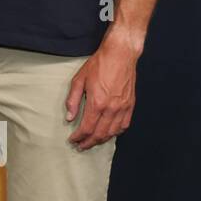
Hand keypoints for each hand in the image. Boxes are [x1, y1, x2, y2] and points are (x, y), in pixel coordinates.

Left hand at [66, 31, 138, 150]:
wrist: (120, 55)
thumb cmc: (98, 65)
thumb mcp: (79, 80)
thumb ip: (73, 100)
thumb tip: (69, 117)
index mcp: (97, 103)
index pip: (86, 128)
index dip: (78, 137)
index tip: (72, 140)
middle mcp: (111, 108)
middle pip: (100, 134)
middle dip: (89, 142)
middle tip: (81, 146)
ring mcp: (123, 107)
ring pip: (113, 132)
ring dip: (102, 140)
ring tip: (92, 142)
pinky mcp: (130, 105)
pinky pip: (124, 125)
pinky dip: (116, 132)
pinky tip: (109, 133)